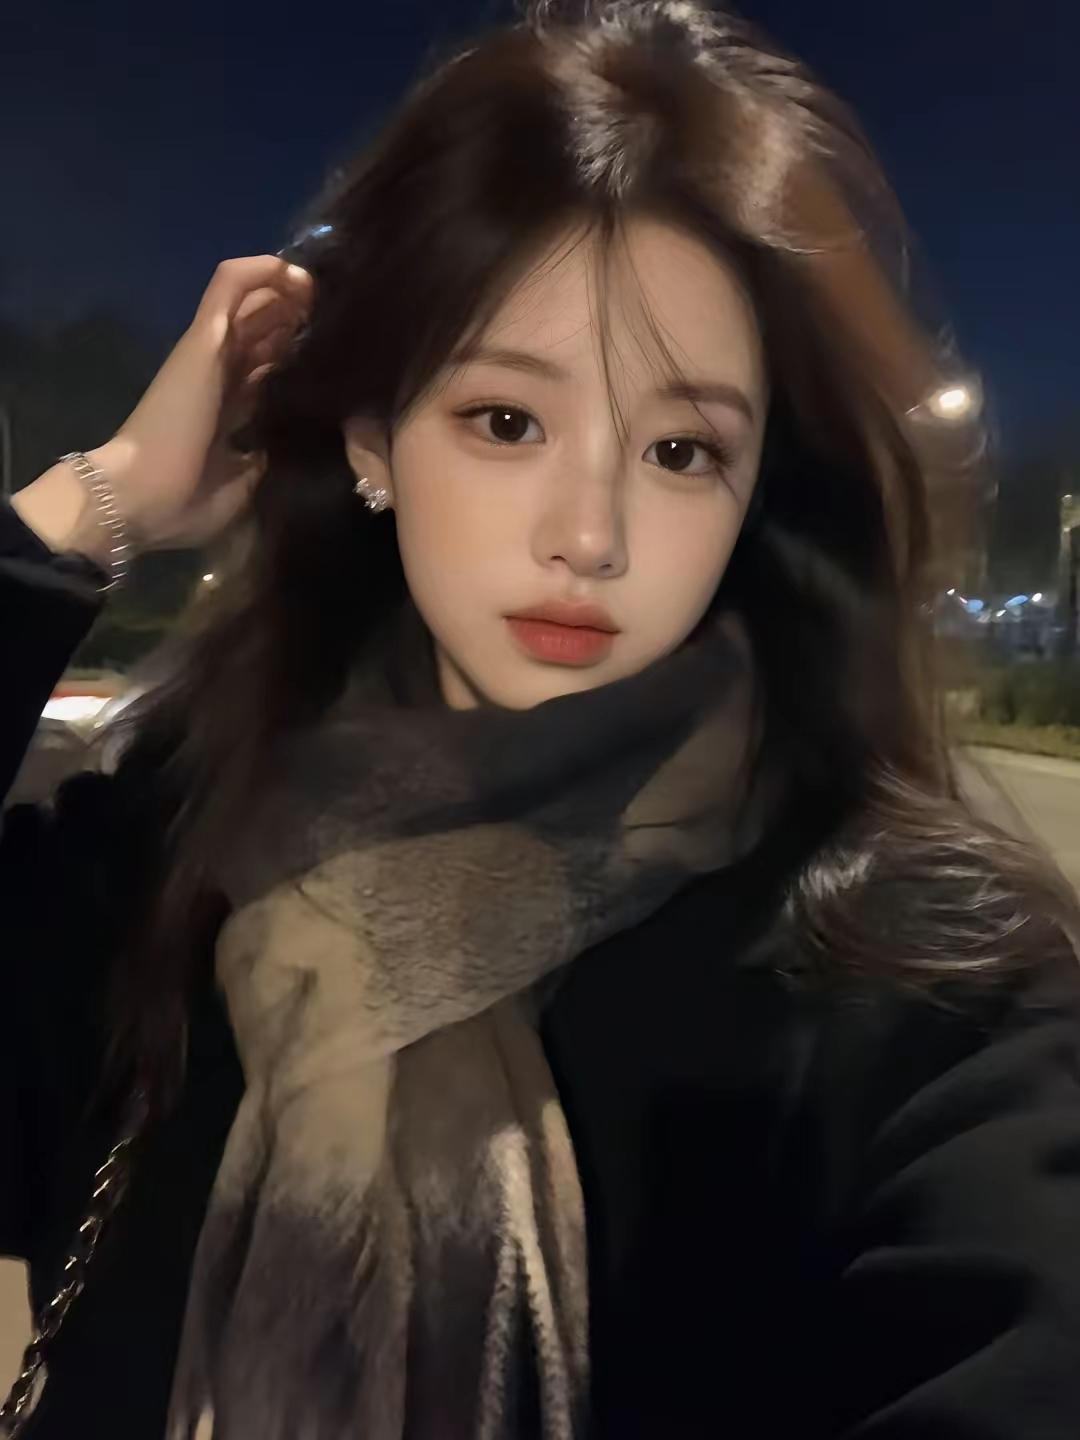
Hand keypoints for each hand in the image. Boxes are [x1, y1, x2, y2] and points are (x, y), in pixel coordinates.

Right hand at [90, 254, 313, 551]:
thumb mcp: (243, 485)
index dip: (298, 355)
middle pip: (263, 329)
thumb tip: (284, 451)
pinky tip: (293, 271)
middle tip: (338, 314)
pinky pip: (230, 284)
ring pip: (250, 299)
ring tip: (319, 290)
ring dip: (285, 289)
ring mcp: (211, 351)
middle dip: (298, 316)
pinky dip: (261, 270)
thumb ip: (262, 461)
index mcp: (230, 409)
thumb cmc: (187, 503)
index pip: (267, 368)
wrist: (141, 499)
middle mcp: (221, 374)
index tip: (336, 352)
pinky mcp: (204, 337)